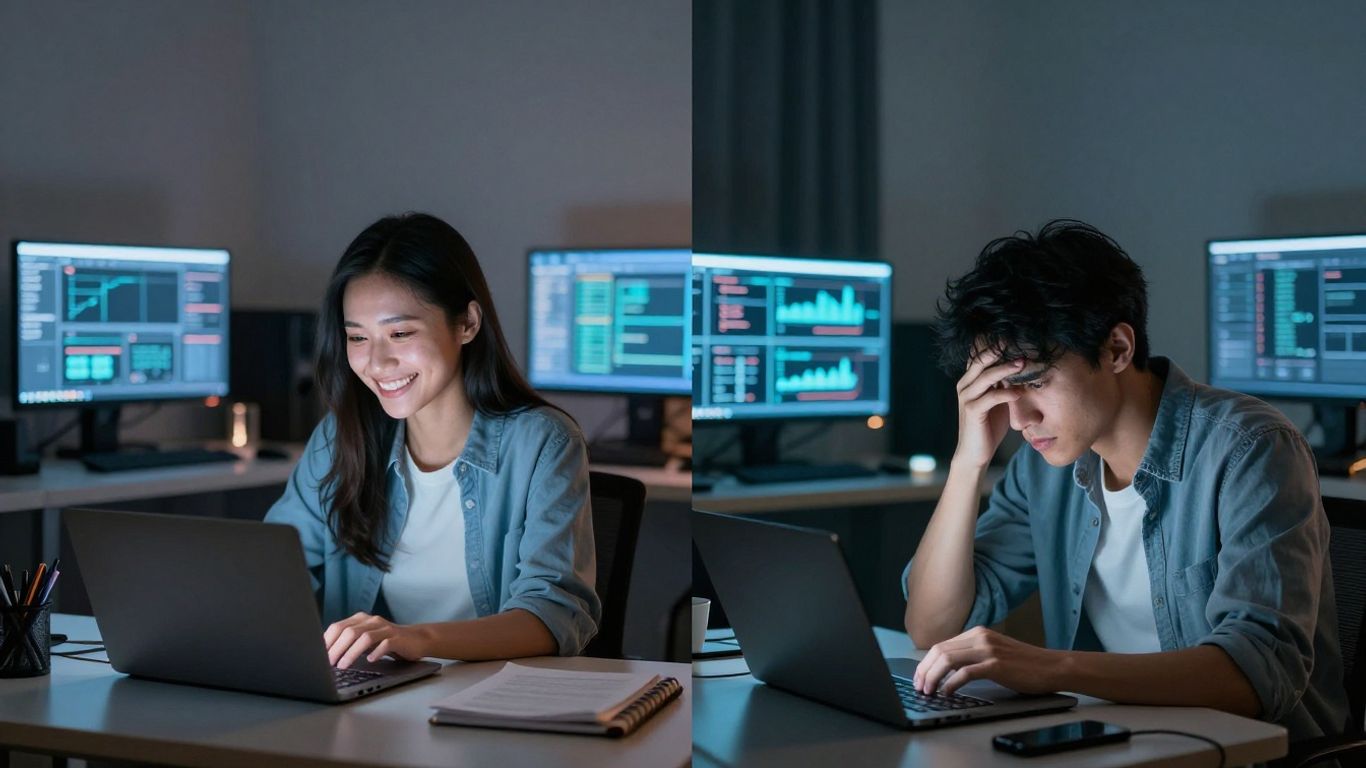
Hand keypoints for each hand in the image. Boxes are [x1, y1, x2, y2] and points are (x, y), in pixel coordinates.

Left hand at [324, 612, 429, 668]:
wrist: (416, 639)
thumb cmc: (386, 642)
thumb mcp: (365, 640)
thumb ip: (349, 643)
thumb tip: (325, 657)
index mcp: (360, 619)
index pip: (338, 627)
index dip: (326, 642)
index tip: (317, 656)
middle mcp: (372, 620)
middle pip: (349, 631)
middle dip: (336, 648)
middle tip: (328, 664)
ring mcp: (386, 628)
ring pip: (365, 637)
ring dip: (351, 652)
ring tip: (343, 665)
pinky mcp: (398, 638)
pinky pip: (386, 644)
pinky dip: (376, 652)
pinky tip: (370, 660)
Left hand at [913, 626, 1058, 695]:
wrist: (1052, 667)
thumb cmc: (1025, 664)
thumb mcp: (993, 653)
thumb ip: (972, 655)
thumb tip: (946, 669)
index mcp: (977, 633)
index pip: (941, 645)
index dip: (925, 663)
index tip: (919, 677)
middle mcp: (980, 637)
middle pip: (939, 650)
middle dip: (924, 670)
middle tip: (919, 687)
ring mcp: (988, 650)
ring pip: (948, 659)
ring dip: (933, 677)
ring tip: (929, 691)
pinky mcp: (996, 665)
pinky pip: (965, 673)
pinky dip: (951, 684)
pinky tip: (947, 693)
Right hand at [952, 347, 1023, 468]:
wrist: (975, 453)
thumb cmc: (988, 427)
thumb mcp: (997, 401)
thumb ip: (1003, 385)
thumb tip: (1021, 370)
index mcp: (969, 381)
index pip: (981, 358)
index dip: (996, 348)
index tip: (1016, 341)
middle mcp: (964, 386)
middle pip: (981, 362)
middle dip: (1000, 352)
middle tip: (1019, 346)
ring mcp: (966, 398)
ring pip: (986, 377)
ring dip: (1005, 369)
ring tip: (1022, 363)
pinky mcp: (972, 411)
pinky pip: (990, 397)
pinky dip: (1006, 393)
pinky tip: (1018, 392)